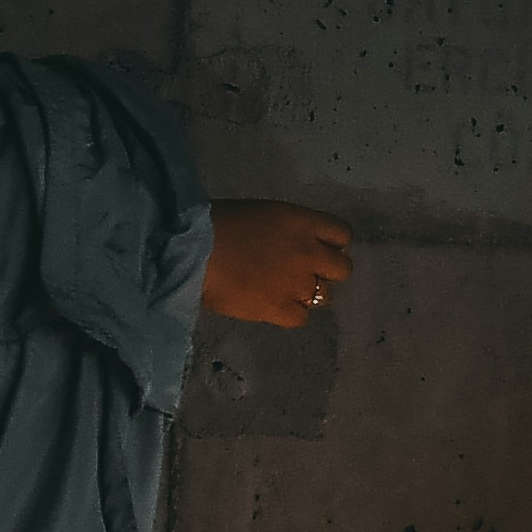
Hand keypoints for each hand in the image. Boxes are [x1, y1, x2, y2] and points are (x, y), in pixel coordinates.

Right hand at [202, 200, 353, 327]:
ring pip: (324, 295)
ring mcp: (297, 284)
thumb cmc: (213, 224)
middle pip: (343, 268)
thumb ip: (283, 231)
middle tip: (302, 272)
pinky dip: (290, 312)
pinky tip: (272, 305)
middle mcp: (308, 253)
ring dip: (308, 292)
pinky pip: (301, 317)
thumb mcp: (258, 214)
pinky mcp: (281, 309)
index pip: (342, 233)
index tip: (318, 247)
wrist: (189, 253)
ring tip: (282, 290)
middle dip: (326, 270)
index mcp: (302, 222)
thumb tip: (287, 245)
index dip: (332, 243)